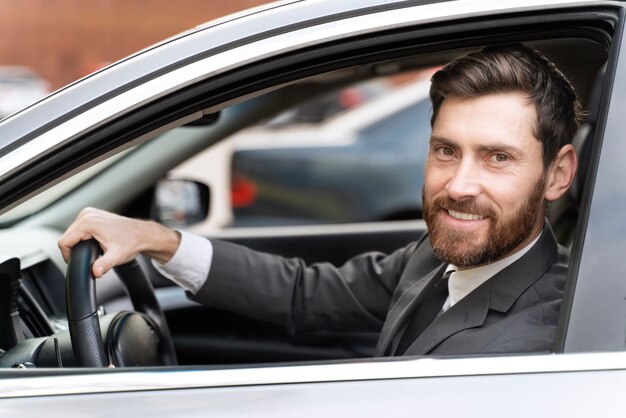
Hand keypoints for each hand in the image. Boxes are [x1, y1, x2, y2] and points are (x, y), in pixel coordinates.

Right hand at [58, 207, 180, 277]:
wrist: (143, 234)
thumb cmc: (132, 242)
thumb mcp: (117, 256)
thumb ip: (104, 264)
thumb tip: (96, 272)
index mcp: (88, 222)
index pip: (64, 241)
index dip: (67, 255)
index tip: (76, 262)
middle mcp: (87, 214)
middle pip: (68, 237)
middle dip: (74, 249)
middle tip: (88, 258)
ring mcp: (90, 213)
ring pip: (73, 232)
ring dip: (78, 243)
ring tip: (92, 250)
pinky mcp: (93, 214)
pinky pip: (80, 228)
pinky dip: (83, 237)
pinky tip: (94, 243)